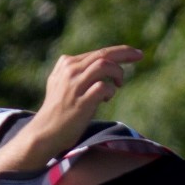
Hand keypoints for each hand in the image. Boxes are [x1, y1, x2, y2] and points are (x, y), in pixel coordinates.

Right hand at [24, 45, 143, 158]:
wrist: (44, 132)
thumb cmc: (56, 110)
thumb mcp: (59, 83)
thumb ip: (74, 71)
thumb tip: (98, 65)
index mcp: (66, 64)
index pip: (98, 53)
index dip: (118, 51)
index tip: (133, 54)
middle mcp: (70, 71)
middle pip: (103, 55)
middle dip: (125, 53)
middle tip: (140, 55)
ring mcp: (75, 86)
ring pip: (104, 65)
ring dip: (117, 73)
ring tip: (119, 83)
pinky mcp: (81, 102)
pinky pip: (103, 87)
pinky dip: (110, 91)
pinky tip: (106, 98)